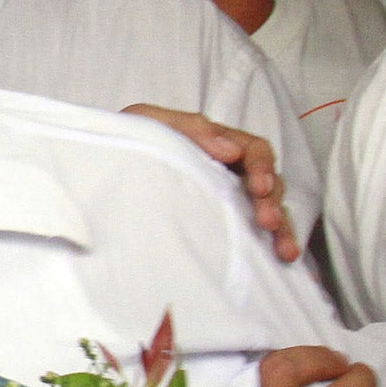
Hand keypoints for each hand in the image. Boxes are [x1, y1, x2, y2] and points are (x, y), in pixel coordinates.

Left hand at [124, 105, 298, 262]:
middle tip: (267, 222)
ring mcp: (226, 201)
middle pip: (267, 184)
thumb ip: (192, 129)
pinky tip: (278, 263)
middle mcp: (229, 173)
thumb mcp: (152, 122)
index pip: (255, 151)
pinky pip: (249, 235)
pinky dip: (266, 248)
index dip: (262, 167)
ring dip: (279, 230)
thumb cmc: (131, 140)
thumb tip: (230, 150)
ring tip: (284, 252)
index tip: (258, 187)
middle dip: (271, 203)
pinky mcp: (218, 226)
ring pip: (265, 211)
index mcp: (218, 146)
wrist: (101, 167)